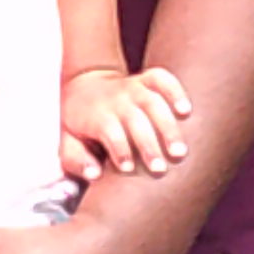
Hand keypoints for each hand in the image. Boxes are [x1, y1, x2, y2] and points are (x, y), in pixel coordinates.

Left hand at [60, 62, 199, 180]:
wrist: (83, 86)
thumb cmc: (79, 124)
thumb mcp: (67, 142)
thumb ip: (77, 160)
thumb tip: (95, 175)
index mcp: (96, 116)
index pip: (110, 132)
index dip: (119, 149)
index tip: (128, 168)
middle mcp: (116, 100)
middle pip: (135, 121)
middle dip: (148, 145)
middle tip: (159, 169)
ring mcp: (133, 88)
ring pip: (153, 103)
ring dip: (168, 127)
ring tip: (180, 152)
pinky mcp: (145, 80)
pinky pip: (162, 79)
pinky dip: (175, 91)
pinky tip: (186, 111)